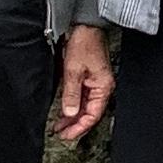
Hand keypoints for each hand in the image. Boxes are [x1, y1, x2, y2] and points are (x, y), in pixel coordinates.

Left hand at [53, 24, 113, 141]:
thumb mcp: (73, 71)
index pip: (93, 115)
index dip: (79, 127)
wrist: (86, 27)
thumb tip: (69, 112)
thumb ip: (71, 94)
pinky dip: (72, 106)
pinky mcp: (88, 79)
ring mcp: (95, 84)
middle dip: (75, 125)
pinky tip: (63, 112)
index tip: (67, 135)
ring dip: (72, 117)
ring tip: (59, 126)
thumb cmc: (85, 44)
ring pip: (84, 107)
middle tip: (61, 134)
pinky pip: (81, 98)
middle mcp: (101, 88)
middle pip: (89, 113)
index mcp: (103, 87)